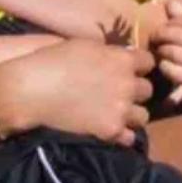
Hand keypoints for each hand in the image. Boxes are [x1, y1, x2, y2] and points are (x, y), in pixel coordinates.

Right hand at [0, 40, 154, 146]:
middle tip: (117, 91)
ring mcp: (121, 110)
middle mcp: (128, 85)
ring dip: (131, 113)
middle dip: (134, 89)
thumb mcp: (85, 45)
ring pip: (143, 115)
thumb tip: (123, 56)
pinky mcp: (110, 131)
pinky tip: (109, 127)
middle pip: (147, 89)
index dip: (138, 65)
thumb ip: (110, 52)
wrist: (32, 90)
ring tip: (115, 112)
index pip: (149, 62)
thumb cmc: (54, 60)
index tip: (127, 69)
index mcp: (123, 60)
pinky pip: (130, 137)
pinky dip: (121, 134)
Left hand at [150, 0, 181, 114]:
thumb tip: (169, 2)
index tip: (162, 27)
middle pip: (177, 34)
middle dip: (160, 35)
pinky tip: (164, 65)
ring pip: (172, 51)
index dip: (170, 23)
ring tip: (159, 51)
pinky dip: (163, 65)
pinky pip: (171, 69)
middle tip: (154, 38)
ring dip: (160, 50)